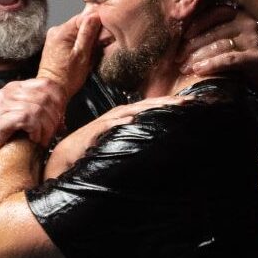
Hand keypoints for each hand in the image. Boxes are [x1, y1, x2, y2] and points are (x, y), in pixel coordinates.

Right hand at [0, 77, 67, 153]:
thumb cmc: (5, 136)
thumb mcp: (25, 119)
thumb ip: (41, 113)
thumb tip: (62, 119)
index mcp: (16, 87)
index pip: (47, 83)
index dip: (59, 100)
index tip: (60, 117)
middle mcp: (8, 92)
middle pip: (45, 97)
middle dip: (54, 117)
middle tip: (53, 132)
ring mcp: (3, 104)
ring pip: (38, 109)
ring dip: (45, 127)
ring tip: (43, 138)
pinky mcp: (0, 118)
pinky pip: (27, 118)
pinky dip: (35, 130)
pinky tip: (33, 139)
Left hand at [38, 12, 101, 97]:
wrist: (52, 90)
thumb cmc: (67, 77)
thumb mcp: (82, 55)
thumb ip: (88, 34)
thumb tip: (94, 16)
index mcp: (62, 31)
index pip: (84, 17)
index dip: (97, 25)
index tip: (103, 36)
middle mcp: (56, 31)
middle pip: (80, 24)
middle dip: (91, 34)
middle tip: (96, 48)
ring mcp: (54, 38)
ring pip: (77, 33)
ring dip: (86, 41)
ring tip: (88, 54)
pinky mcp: (55, 46)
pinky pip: (71, 40)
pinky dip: (79, 46)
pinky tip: (81, 56)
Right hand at [45, 95, 183, 178]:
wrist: (66, 156)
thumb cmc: (94, 150)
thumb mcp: (119, 142)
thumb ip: (135, 138)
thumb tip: (156, 140)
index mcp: (125, 116)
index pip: (151, 107)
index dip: (170, 104)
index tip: (191, 103)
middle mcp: (118, 115)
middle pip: (147, 105)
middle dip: (168, 102)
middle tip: (189, 100)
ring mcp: (107, 122)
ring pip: (132, 111)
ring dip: (150, 107)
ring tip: (169, 105)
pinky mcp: (94, 132)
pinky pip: (109, 125)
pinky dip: (120, 121)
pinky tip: (131, 119)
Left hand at [181, 6, 257, 92]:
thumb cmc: (238, 59)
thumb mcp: (225, 41)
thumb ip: (210, 33)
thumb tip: (180, 34)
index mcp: (238, 15)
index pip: (214, 13)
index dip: (197, 23)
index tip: (182, 36)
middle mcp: (247, 23)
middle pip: (214, 32)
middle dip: (192, 46)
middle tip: (177, 58)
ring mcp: (253, 39)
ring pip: (219, 46)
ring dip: (198, 57)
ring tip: (184, 67)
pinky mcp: (255, 56)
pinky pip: (229, 59)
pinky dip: (212, 64)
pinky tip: (199, 71)